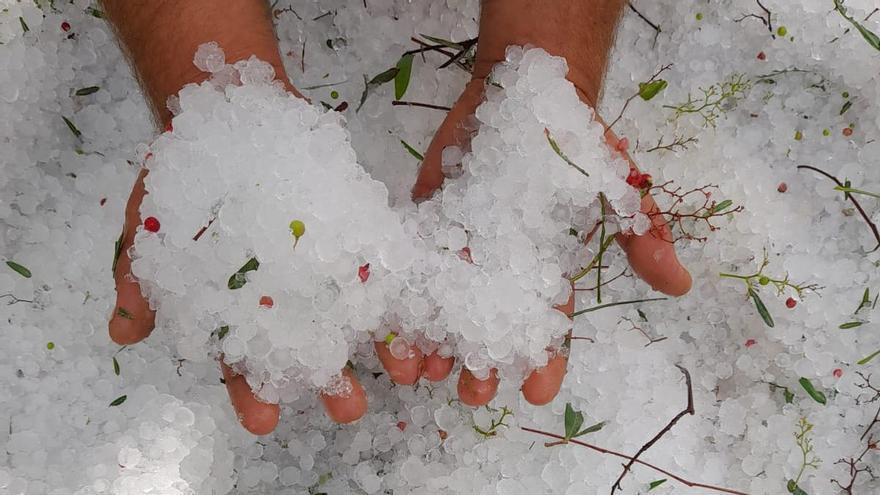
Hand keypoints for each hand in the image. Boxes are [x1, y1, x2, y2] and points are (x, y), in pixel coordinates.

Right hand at [103, 0, 367, 434]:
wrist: (230, 112)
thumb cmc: (183, 174)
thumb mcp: (149, 221)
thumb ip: (138, 277)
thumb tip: (122, 336)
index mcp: (236, 305)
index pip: (242, 358)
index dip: (251, 389)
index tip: (264, 419)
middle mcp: (285, 295)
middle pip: (308, 345)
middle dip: (329, 380)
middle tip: (350, 410)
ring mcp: (323, 265)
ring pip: (355, 314)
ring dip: (380, 347)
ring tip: (404, 374)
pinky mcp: (355, 233)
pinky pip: (382, 265)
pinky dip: (401, 286)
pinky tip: (420, 310)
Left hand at [403, 0, 691, 407]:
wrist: (523, 89)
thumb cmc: (576, 141)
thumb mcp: (616, 183)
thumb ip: (644, 231)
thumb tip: (679, 285)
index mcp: (544, 266)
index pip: (548, 322)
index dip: (546, 358)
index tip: (538, 391)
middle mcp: (499, 266)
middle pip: (490, 324)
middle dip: (480, 362)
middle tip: (469, 395)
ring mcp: (460, 247)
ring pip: (446, 305)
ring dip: (434, 343)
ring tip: (421, 375)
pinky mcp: (428, 222)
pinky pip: (412, 266)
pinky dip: (401, 296)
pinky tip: (389, 328)